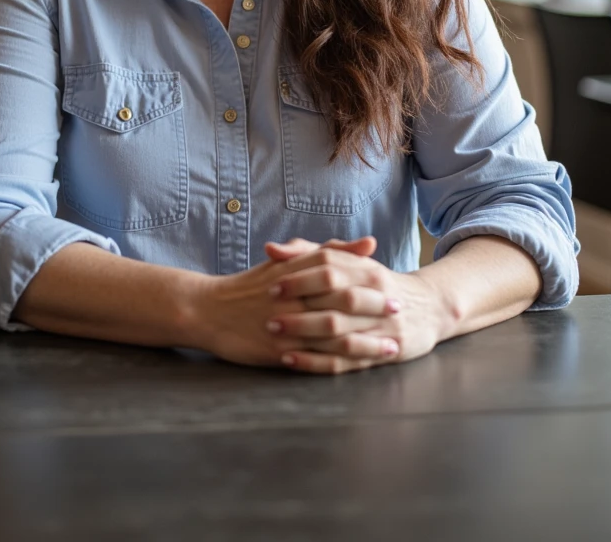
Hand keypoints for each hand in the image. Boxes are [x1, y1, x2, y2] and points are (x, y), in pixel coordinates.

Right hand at [188, 237, 395, 372]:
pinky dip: (342, 365)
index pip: (343, 276)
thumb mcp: (290, 260)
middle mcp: (295, 297)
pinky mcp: (280, 352)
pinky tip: (360, 367)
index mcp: (298, 272)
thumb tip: (370, 243)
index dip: (371, 286)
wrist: (211, 309)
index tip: (396, 291)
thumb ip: (331, 250)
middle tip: (399, 316)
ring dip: (367, 343)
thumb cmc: (254, 284)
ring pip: (335, 336)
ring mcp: (288, 326)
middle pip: (344, 304)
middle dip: (375, 312)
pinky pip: (316, 361)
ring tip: (391, 347)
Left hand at [263, 240, 452, 372]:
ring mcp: (381, 327)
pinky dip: (316, 361)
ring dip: (306, 335)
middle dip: (301, 308)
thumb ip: (310, 253)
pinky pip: (345, 360)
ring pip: (341, 333)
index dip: (300, 277)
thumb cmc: (378, 283)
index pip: (332, 270)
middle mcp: (377, 298)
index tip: (272, 284)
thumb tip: (271, 249)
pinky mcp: (382, 354)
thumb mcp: (352, 262)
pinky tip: (290, 360)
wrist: (429, 308)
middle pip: (336, 302)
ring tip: (275, 335)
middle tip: (268, 312)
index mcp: (368, 271)